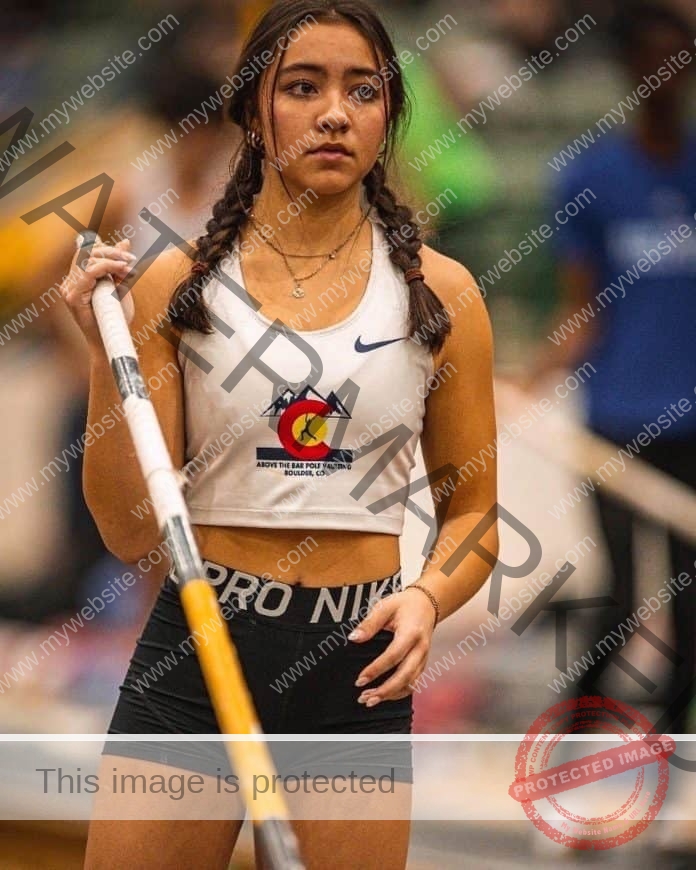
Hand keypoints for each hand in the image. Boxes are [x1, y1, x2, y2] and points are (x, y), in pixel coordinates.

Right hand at [59, 238, 137, 348]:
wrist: (112, 342)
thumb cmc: (115, 318)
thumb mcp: (120, 287)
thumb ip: (119, 267)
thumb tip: (125, 241)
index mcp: (77, 280)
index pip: (87, 253)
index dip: (107, 249)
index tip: (129, 256)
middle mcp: (69, 283)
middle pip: (86, 252)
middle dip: (111, 252)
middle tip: (131, 259)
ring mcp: (69, 290)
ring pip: (88, 259)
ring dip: (112, 259)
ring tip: (130, 267)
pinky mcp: (73, 297)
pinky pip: (89, 272)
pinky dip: (107, 267)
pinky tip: (123, 270)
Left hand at [348, 585, 437, 705]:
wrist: (426, 604)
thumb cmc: (404, 604)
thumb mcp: (385, 606)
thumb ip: (369, 623)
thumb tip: (353, 638)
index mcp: (411, 633)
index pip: (393, 656)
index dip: (376, 670)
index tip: (360, 680)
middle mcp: (420, 648)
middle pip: (405, 676)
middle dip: (385, 691)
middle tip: (365, 698)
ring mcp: (423, 658)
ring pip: (411, 683)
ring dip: (391, 695)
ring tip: (370, 700)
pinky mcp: (422, 664)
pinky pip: (413, 683)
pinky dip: (399, 692)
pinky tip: (384, 695)